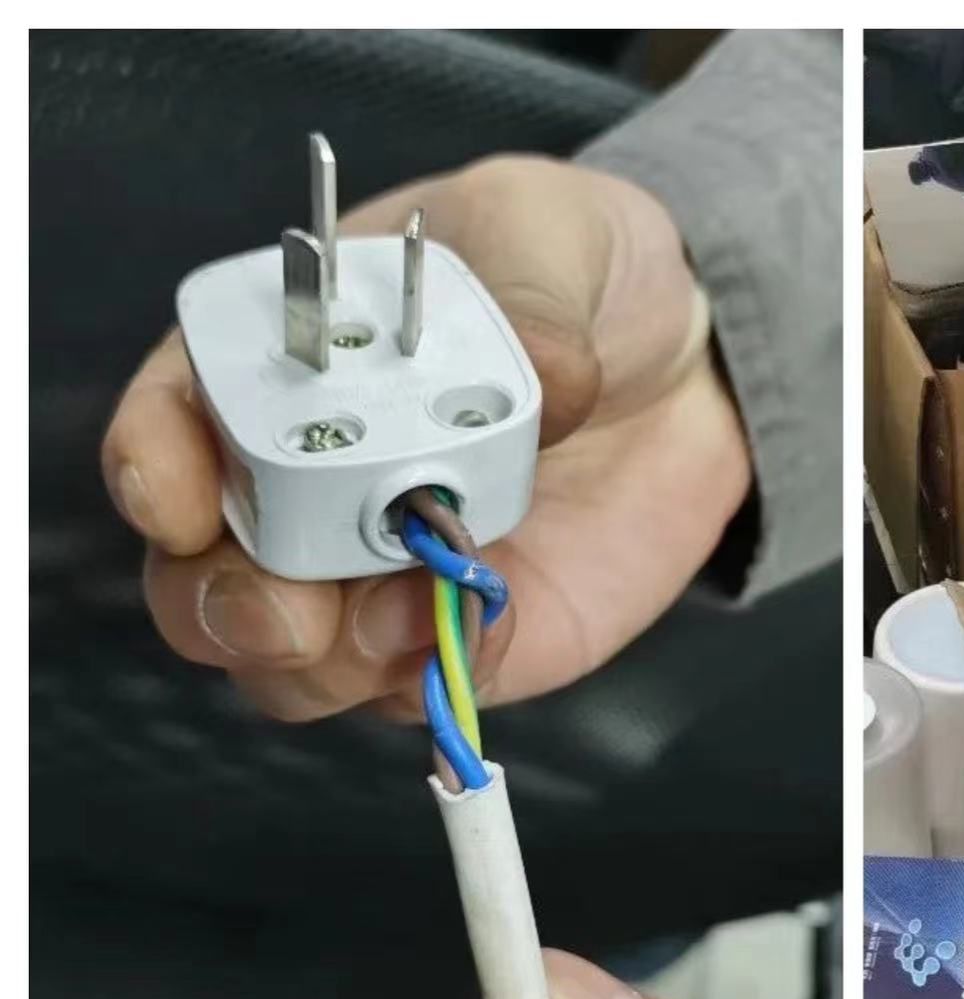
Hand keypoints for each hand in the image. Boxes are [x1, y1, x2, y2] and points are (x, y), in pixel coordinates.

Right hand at [101, 156, 751, 720]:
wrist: (690, 369)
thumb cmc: (581, 275)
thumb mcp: (553, 235)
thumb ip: (533, 298)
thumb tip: (544, 380)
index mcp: (287, 363)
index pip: (176, 421)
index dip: (159, 466)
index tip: (181, 500)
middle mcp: (309, 483)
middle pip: (204, 574)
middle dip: (227, 605)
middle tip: (290, 611)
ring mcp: (378, 571)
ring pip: (288, 661)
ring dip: (320, 662)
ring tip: (403, 614)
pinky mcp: (458, 630)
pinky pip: (411, 685)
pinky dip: (427, 675)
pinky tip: (467, 630)